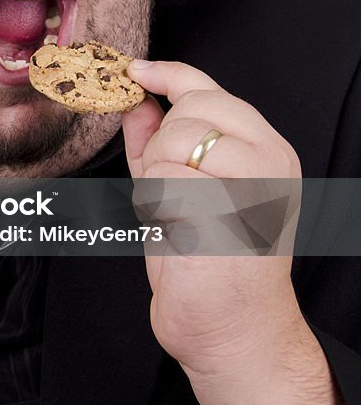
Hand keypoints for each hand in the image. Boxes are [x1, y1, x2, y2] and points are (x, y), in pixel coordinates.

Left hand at [121, 59, 302, 379]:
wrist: (233, 333)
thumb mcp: (182, 191)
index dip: (167, 75)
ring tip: (179, 217)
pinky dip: (158, 206)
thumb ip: (160, 144)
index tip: (134, 71)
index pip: (211, 90)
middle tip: (171, 194)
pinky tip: (179, 232)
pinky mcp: (230, 207)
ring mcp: (255, 182)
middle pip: (186, 113)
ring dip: (157, 180)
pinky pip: (165, 180)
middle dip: (160, 150)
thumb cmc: (210, 266)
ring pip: (173, 142)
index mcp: (267, 150)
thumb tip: (137, 102)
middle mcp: (270, 160)